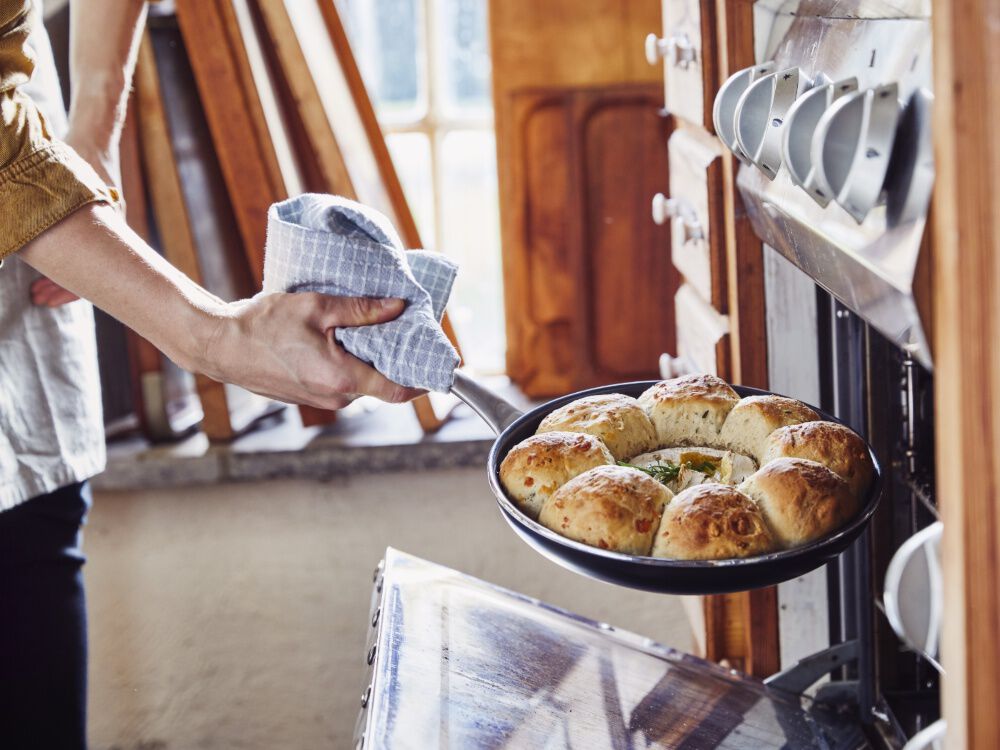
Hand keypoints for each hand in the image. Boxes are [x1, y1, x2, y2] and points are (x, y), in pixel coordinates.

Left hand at [28, 137, 123, 308]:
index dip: (66, 290)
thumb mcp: (64, 183)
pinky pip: (88, 251)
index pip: (90, 274)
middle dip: (61, 289)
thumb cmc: (80, 153)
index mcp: (105, 229)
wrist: (97, 134)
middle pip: (90, 274)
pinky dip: (71, 261)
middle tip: (39, 298)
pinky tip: (54, 267)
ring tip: (41, 291)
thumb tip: (20, 232)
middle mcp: (109, 232)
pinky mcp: (99, 222)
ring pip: (88, 265)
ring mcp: (106, 228)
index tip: (42, 298)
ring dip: (64, 278)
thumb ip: (48, 211)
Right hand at [198, 292, 425, 409]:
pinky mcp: (310, 395)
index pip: (400, 390)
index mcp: (343, 378)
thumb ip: (362, 309)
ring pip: (362, 382)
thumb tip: (398, 307)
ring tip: (374, 327)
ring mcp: (321, 400)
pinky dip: (352, 363)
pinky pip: (343, 382)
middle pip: (382, 383)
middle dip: (396, 358)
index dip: (424, 379)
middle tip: (406, 329)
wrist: (220, 346)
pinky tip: (347, 339)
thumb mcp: (317, 307)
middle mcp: (336, 398)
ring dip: (371, 359)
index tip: (439, 364)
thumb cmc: (262, 325)